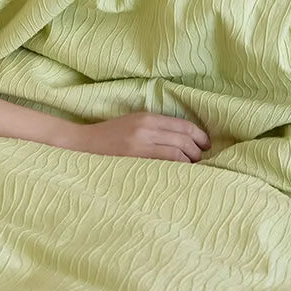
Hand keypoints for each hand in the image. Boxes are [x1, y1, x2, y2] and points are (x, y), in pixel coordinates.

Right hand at [62, 112, 209, 161]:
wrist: (84, 144)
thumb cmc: (110, 135)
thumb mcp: (134, 123)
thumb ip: (156, 127)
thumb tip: (184, 139)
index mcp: (147, 117)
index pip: (183, 125)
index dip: (200, 136)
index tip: (206, 144)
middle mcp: (146, 129)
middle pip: (184, 139)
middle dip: (198, 151)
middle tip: (201, 158)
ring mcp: (140, 145)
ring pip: (178, 153)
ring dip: (190, 161)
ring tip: (192, 167)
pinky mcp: (135, 160)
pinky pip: (165, 164)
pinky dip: (177, 168)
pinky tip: (179, 173)